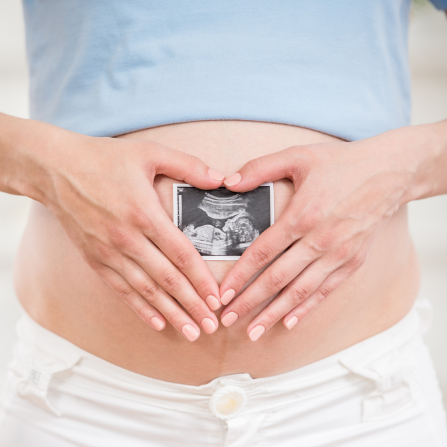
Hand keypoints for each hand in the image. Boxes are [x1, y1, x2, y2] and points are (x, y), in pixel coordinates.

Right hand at [5, 118, 224, 340]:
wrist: (56, 169)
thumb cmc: (104, 159)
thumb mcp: (150, 153)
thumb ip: (188, 166)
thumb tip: (221, 180)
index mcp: (144, 213)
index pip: (180, 254)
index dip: (201, 279)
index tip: (216, 299)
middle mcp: (127, 238)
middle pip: (166, 279)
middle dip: (191, 305)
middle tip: (210, 326)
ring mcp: (109, 252)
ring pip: (145, 290)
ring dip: (170, 313)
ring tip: (190, 332)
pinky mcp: (95, 259)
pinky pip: (121, 290)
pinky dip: (139, 308)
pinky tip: (156, 322)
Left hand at [219, 128, 420, 339]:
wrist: (389, 172)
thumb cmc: (342, 164)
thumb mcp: (298, 156)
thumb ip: (259, 168)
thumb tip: (227, 182)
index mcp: (302, 216)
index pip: (262, 253)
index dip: (240, 276)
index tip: (222, 293)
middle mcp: (319, 241)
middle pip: (277, 279)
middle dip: (249, 302)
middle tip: (227, 319)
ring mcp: (338, 255)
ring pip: (300, 292)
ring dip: (274, 313)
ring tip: (253, 331)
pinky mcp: (353, 262)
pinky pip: (325, 291)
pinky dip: (307, 309)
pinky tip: (290, 323)